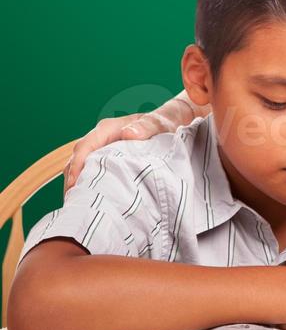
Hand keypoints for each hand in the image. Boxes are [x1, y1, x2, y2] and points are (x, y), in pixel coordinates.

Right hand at [63, 97, 200, 193]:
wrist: (170, 122)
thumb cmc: (163, 122)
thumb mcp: (158, 123)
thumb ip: (146, 126)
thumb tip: (128, 134)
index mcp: (109, 128)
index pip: (86, 145)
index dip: (77, 164)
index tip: (74, 183)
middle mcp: (101, 138)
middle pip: (77, 159)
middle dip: (72, 180)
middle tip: (74, 204)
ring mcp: (101, 149)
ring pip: (80, 167)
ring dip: (78, 185)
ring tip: (79, 207)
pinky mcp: (105, 159)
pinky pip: (90, 172)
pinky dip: (87, 185)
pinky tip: (90, 201)